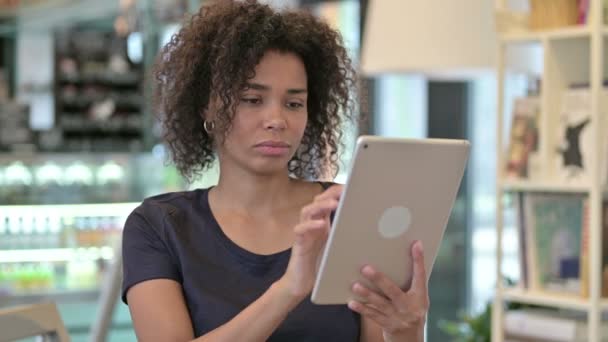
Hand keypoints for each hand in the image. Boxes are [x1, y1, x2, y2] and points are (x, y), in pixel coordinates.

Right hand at [277, 185, 342, 300]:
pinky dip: (309, 225)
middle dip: (331, 194)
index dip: (337, 192)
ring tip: (334, 204)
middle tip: (344, 190)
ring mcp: (304, 232)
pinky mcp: (298, 243)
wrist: (302, 282)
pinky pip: (300, 230)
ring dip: (320, 206)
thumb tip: (370, 229)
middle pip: (317, 201)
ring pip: (307, 211)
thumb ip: (346, 235)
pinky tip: (320, 224)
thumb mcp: (337, 246)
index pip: (327, 200)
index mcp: (322, 222)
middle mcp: (312, 224)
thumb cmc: (321, 264)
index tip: (352, 187)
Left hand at [348, 241, 428, 341]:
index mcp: (420, 296)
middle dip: (379, 279)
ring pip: (380, 304)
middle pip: (393, 291)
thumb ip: (410, 281)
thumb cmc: (411, 309)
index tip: (416, 244)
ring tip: (355, 285)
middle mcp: (409, 306)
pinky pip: (373, 316)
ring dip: (367, 294)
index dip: (418, 260)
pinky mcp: (387, 325)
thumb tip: (403, 254)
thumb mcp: (417, 297)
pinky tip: (352, 302)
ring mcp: (398, 317)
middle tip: (366, 268)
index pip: (420, 275)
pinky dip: (362, 309)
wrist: (410, 338)